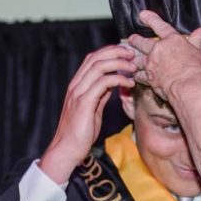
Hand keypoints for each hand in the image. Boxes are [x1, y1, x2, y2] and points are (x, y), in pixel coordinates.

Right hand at [39, 45, 136, 184]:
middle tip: (133, 54)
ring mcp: (78, 93)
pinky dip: (118, 79)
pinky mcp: (84, 103)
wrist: (67, 149)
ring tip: (133, 67)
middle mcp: (76, 85)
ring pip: (99, 67)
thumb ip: (100, 94)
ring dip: (119, 64)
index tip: (126, 53)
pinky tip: (128, 83)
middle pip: (96, 58)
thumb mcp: (92, 108)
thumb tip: (113, 83)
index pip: (92, 58)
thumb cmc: (80, 132)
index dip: (109, 51)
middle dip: (116, 52)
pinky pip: (102, 83)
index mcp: (77, 85)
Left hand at [127, 10, 200, 102]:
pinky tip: (134, 75)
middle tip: (131, 39)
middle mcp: (159, 50)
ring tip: (129, 57)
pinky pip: (138, 75)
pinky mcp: (148, 77)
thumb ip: (196, 41)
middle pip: (142, 42)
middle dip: (135, 40)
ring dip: (133, 58)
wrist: (188, 86)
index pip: (160, 26)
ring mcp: (152, 63)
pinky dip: (136, 75)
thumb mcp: (198, 52)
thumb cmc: (195, 70)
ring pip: (137, 59)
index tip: (143, 15)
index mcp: (172, 41)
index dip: (151, 19)